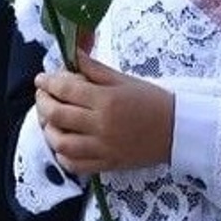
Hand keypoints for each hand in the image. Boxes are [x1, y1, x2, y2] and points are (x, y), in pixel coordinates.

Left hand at [34, 53, 173, 175]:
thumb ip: (95, 69)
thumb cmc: (153, 101)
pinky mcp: (106, 164)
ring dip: (48, 129)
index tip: (42, 78)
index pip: (66, 89)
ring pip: (60, 142)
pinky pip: (74, 164)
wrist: (178, 130)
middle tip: (43, 95)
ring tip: (50, 119)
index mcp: (107, 100)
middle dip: (43, 102)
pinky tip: (62, 143)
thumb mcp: (124, 80)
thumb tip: (72, 56)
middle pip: (57, 115)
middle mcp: (101, 125)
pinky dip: (62, 155)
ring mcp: (102, 147)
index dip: (48, 82)